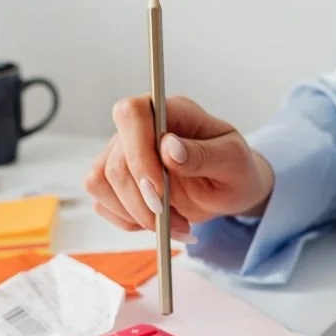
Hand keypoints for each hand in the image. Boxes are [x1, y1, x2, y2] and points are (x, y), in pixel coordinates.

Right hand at [84, 95, 273, 239]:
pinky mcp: (116, 182)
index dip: (138, 154)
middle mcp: (140, 129)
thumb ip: (203, 154)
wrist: (230, 190)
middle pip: (114, 162)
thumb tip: (169, 147)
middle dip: (142, 201)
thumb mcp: (233, 161)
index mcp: (170, 111)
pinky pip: (103, 203)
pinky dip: (131, 222)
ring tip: (175, 223)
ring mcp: (123, 154)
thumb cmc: (235, 168)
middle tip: (176, 220)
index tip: (159, 189)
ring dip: (136, 215)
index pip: (131, 114)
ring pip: (101, 183)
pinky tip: (160, 224)